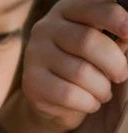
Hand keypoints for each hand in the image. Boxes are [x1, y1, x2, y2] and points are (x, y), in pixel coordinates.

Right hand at [23, 0, 127, 131]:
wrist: (50, 100)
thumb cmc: (81, 66)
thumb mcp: (98, 46)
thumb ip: (115, 37)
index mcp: (66, 10)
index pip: (92, 7)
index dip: (114, 18)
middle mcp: (46, 28)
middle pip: (87, 41)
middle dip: (113, 62)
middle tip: (122, 75)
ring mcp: (35, 55)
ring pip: (79, 72)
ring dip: (101, 87)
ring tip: (105, 93)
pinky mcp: (32, 82)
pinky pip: (67, 94)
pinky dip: (87, 102)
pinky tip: (93, 104)